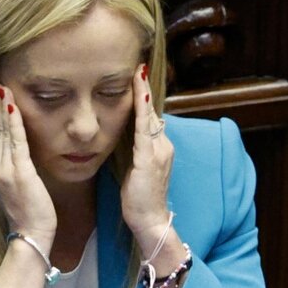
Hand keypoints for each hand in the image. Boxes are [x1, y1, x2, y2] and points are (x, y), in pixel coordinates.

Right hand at [0, 85, 56, 251]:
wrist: (30, 234)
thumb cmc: (29, 213)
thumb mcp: (16, 186)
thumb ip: (14, 167)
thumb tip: (19, 150)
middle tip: (0, 84)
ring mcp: (3, 170)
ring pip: (5, 133)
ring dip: (5, 108)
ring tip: (5, 89)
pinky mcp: (18, 172)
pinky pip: (16, 141)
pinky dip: (15, 122)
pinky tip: (13, 106)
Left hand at [120, 64, 174, 253]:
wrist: (150, 222)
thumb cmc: (140, 200)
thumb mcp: (136, 171)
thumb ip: (134, 153)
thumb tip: (124, 138)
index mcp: (160, 148)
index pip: (151, 117)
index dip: (144, 98)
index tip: (138, 77)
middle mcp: (163, 146)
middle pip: (152, 112)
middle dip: (145, 90)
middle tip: (138, 65)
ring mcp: (158, 151)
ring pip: (150, 116)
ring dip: (143, 94)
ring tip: (138, 72)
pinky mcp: (149, 159)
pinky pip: (144, 129)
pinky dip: (141, 110)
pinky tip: (138, 96)